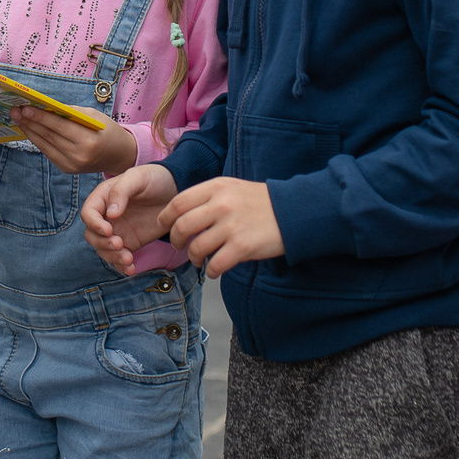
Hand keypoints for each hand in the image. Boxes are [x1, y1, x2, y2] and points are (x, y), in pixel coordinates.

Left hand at [12, 107, 137, 175]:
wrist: (118, 155)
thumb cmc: (106, 130)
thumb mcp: (93, 116)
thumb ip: (70, 112)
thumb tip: (45, 106)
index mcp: (88, 140)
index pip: (59, 126)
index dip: (40, 117)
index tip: (25, 107)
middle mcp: (79, 155)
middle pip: (49, 136)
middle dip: (29, 122)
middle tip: (15, 111)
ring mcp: (72, 165)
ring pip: (45, 145)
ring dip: (29, 131)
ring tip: (18, 119)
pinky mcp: (67, 169)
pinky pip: (48, 152)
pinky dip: (38, 140)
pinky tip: (29, 130)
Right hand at [83, 165, 178, 273]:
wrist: (174, 190)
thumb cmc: (153, 178)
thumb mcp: (137, 177)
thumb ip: (121, 192)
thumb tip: (110, 214)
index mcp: (103, 198)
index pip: (88, 214)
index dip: (94, 224)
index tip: (109, 230)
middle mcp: (106, 217)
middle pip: (92, 235)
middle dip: (103, 243)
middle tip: (120, 244)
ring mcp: (117, 231)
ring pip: (104, 250)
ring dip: (112, 257)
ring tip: (129, 258)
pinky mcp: (130, 243)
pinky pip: (119, 258)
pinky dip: (122, 266)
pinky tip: (132, 269)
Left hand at [158, 177, 282, 274]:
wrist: (293, 212)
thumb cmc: (261, 202)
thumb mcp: (232, 188)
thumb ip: (207, 197)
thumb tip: (181, 214)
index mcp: (216, 188)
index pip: (178, 202)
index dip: (166, 217)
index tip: (165, 226)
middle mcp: (221, 205)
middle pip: (182, 226)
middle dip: (175, 240)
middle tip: (179, 245)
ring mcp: (232, 226)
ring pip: (197, 247)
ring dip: (194, 258)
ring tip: (199, 259)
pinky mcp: (242, 247)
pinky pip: (215, 264)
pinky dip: (211, 271)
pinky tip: (214, 269)